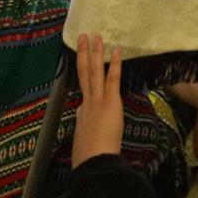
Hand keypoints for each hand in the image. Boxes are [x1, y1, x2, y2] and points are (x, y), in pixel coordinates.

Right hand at [73, 35, 123, 165]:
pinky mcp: (109, 102)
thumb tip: (86, 139)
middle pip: (83, 74)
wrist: (92, 161)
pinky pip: (112, 79)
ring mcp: (97, 101)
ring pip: (94, 72)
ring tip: (95, 36)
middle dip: (83, 55)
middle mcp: (86, 103)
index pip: (84, 92)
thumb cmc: (88, 159)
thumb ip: (86, 138)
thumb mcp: (84, 146)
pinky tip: (116, 50)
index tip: (84, 63)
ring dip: (95, 53)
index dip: (84, 77)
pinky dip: (114, 64)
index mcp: (81, 114)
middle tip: (83, 37)